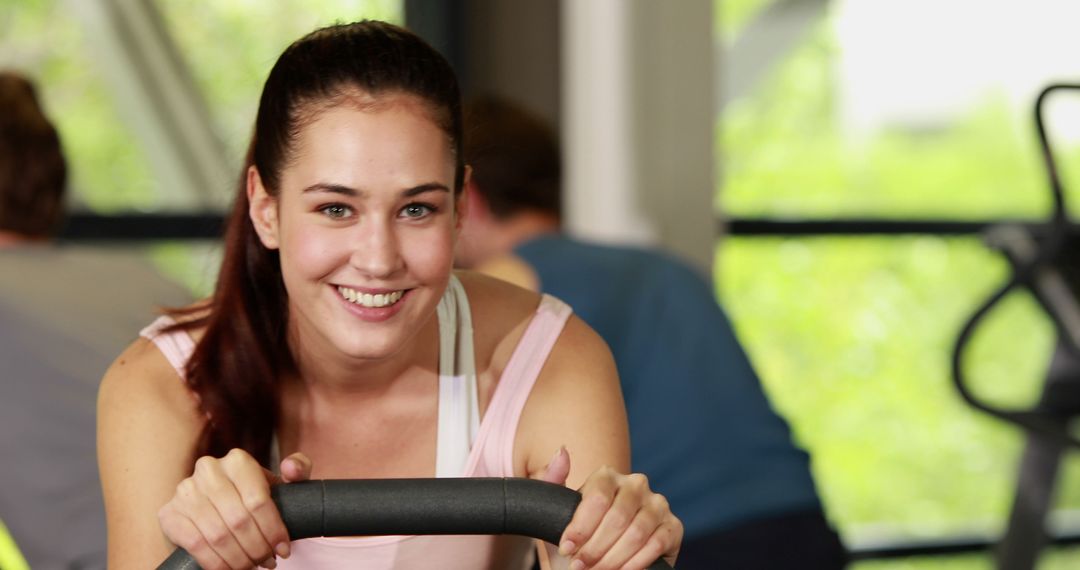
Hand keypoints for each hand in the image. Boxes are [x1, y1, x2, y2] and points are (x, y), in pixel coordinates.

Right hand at [158, 448, 312, 569]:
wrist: (218, 506)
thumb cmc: (256, 496)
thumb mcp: (280, 483)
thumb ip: (298, 469)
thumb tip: (290, 469)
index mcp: (238, 460)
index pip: (258, 501)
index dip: (273, 530)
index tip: (283, 549)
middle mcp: (208, 470)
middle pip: (239, 521)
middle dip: (257, 548)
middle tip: (268, 562)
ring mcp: (186, 491)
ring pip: (218, 535)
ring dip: (239, 559)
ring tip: (252, 566)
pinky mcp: (170, 513)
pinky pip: (196, 545)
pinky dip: (216, 563)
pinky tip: (231, 569)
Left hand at [541, 448, 681, 569]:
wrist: (597, 563)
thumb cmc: (578, 538)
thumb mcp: (556, 513)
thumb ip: (550, 480)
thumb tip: (562, 452)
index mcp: (607, 476)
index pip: (597, 498)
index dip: (581, 527)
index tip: (566, 549)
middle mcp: (636, 484)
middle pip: (617, 517)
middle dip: (595, 548)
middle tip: (579, 565)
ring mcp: (657, 504)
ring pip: (636, 533)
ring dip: (613, 558)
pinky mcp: (673, 526)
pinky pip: (657, 544)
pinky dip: (636, 563)